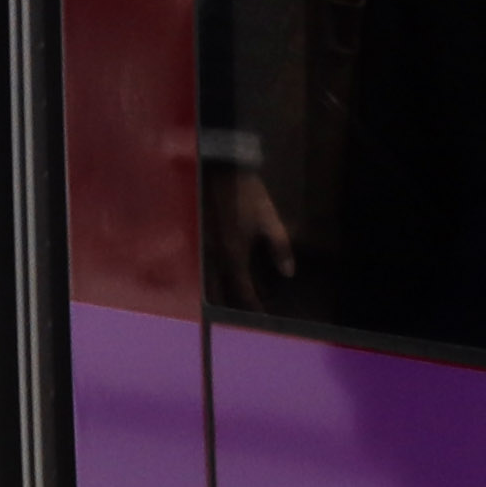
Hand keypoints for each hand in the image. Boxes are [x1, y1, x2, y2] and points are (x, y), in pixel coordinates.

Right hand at [209, 169, 295, 298]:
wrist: (221, 169)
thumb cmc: (248, 196)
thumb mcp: (271, 220)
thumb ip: (280, 248)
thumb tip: (288, 272)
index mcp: (234, 254)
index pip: (243, 290)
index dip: (253, 306)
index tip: (261, 316)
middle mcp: (214, 256)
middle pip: (219, 292)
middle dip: (231, 305)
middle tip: (244, 311)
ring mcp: (203, 248)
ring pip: (208, 281)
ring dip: (220, 292)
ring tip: (232, 297)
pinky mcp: (197, 238)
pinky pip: (203, 266)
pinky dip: (211, 276)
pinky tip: (220, 274)